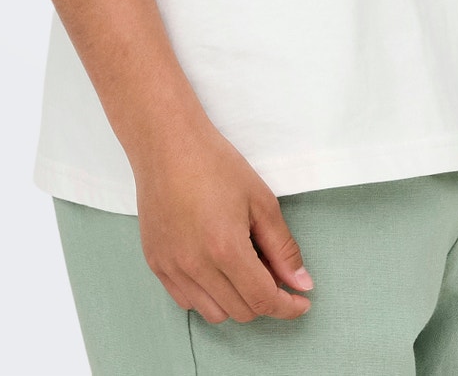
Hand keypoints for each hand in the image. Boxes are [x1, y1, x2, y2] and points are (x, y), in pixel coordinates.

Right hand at [130, 120, 314, 322]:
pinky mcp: (155, 263)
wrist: (167, 144)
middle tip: (272, 271)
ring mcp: (171, 267)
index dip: (288, 307)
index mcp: (226, 249)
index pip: (263, 300)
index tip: (301, 301)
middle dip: (264, 299)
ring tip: (242, 267)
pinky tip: (215, 268)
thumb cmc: (216, 164)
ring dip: (236, 301)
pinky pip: (186, 300)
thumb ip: (283, 247)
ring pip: (214, 313)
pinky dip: (207, 295)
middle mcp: (195, 266)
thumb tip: (302, 283)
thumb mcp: (261, 200)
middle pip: (241, 311)